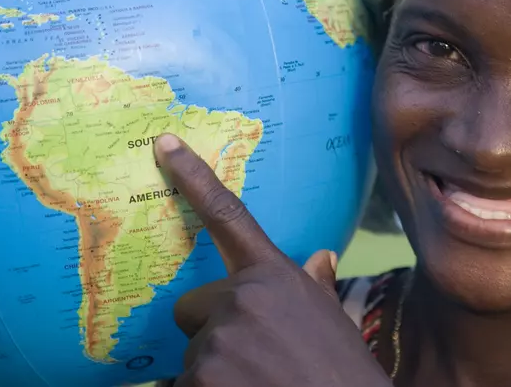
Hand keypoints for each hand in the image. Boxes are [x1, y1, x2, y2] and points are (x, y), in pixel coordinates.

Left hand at [156, 134, 391, 386]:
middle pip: (193, 306)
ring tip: (256, 384)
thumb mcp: (334, 325)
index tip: (165, 146)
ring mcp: (218, 343)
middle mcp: (242, 300)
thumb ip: (313, 289)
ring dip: (213, 373)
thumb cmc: (345, 377)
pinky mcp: (199, 381)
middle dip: (212, 331)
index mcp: (276, 279)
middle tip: (250, 361)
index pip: (228, 216)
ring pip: (191, 354)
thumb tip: (319, 258)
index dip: (193, 177)